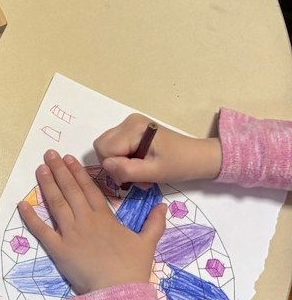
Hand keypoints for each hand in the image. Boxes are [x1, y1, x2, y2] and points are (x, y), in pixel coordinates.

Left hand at [19, 150, 165, 294]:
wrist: (118, 292)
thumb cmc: (132, 269)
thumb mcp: (148, 243)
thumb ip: (154, 223)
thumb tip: (163, 205)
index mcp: (105, 218)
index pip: (89, 189)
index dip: (78, 172)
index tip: (69, 158)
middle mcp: (85, 221)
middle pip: (70, 191)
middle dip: (59, 170)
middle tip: (50, 154)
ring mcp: (70, 234)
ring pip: (56, 204)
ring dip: (47, 185)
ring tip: (40, 169)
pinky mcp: (58, 250)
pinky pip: (42, 230)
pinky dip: (30, 217)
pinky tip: (21, 204)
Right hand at [93, 114, 220, 189]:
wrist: (198, 157)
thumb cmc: (179, 165)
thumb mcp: (154, 173)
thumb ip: (127, 170)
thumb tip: (106, 165)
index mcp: (133, 128)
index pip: (104, 150)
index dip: (115, 168)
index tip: (134, 177)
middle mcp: (128, 122)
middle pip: (102, 147)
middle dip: (115, 165)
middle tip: (136, 177)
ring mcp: (130, 124)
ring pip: (107, 148)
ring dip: (120, 164)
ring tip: (140, 172)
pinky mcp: (132, 130)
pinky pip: (116, 146)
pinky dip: (124, 159)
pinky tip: (140, 165)